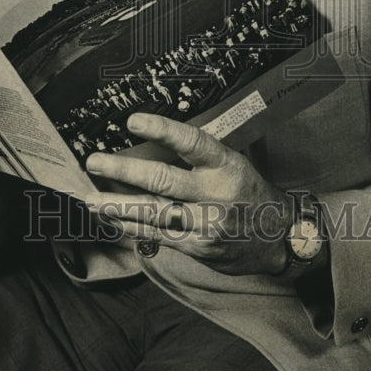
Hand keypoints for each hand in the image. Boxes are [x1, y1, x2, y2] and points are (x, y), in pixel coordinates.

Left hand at [84, 112, 291, 275]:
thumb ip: (196, 157)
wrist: (279, 236)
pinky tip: (113, 220)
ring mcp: (206, 224)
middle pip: (162, 180)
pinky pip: (159, 236)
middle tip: (95, 162)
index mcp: (225, 164)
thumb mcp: (231, 164)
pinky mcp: (199, 248)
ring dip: (117, 205)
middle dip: (123, 171)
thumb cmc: (247, 191)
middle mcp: (215, 194)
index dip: (161, 130)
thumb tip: (148, 145)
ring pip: (154, 213)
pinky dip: (132, 227)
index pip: (191, 142)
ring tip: (91, 199)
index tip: (132, 121)